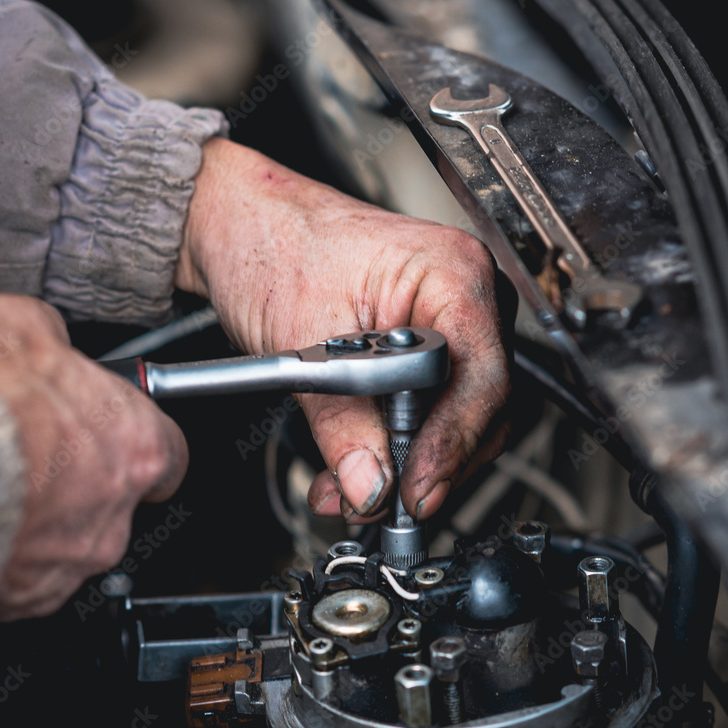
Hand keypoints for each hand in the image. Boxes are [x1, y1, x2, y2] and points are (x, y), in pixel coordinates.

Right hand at [0, 295, 187, 631]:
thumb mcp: (20, 324)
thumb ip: (51, 340)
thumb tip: (44, 340)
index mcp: (136, 446)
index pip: (169, 452)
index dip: (136, 439)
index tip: (111, 429)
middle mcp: (113, 515)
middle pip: (114, 500)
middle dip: (76, 479)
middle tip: (29, 452)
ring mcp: (69, 564)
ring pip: (65, 544)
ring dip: (35, 521)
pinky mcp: (20, 602)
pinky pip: (17, 581)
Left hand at [177, 139, 510, 521]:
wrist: (244, 226)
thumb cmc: (274, 244)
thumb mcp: (302, 341)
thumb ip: (341, 424)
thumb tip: (371, 485)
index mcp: (453, 273)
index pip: (483, 379)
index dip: (453, 444)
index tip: (414, 489)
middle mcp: (465, 298)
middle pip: (480, 409)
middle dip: (427, 465)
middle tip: (377, 501)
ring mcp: (450, 325)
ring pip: (456, 420)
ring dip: (405, 464)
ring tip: (351, 489)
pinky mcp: (426, 350)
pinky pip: (428, 411)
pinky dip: (392, 446)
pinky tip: (355, 466)